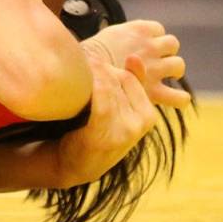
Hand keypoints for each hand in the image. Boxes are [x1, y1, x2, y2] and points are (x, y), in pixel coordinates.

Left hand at [56, 54, 159, 186]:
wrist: (77, 165)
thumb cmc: (97, 132)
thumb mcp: (120, 111)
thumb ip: (130, 87)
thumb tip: (135, 56)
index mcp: (148, 115)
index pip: (130, 78)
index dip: (107, 68)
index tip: (89, 60)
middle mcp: (140, 122)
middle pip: (117, 81)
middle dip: (97, 70)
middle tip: (78, 60)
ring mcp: (124, 130)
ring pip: (107, 87)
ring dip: (89, 74)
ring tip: (74, 67)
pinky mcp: (105, 134)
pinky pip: (100, 100)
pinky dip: (89, 86)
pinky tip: (76, 81)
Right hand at [82, 20, 188, 108]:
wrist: (82, 74)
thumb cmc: (88, 55)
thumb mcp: (107, 35)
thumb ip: (122, 36)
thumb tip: (125, 40)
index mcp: (139, 30)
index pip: (158, 29)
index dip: (151, 38)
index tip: (140, 46)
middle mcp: (151, 47)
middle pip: (172, 44)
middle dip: (165, 53)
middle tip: (152, 62)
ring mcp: (155, 68)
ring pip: (179, 65)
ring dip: (173, 70)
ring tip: (160, 76)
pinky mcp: (154, 91)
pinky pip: (179, 97)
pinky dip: (179, 98)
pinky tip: (175, 98)